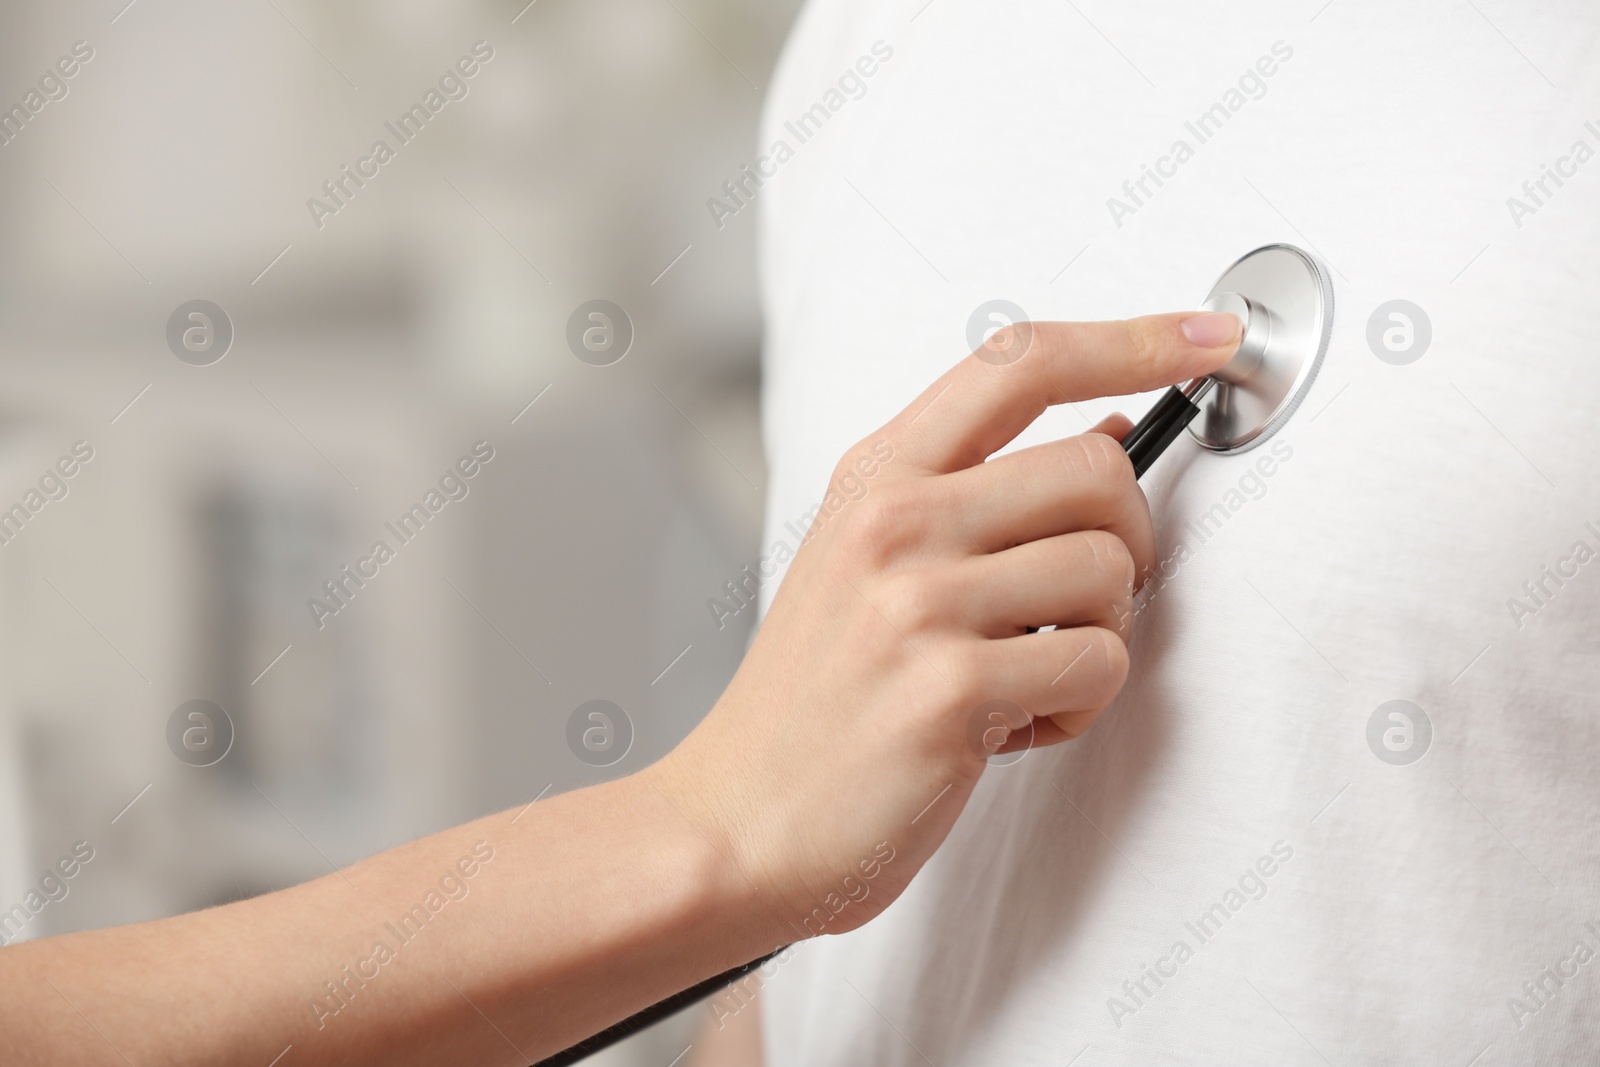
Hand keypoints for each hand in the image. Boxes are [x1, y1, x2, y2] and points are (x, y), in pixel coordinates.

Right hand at [649, 311, 1240, 943]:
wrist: (738, 824)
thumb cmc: (813, 702)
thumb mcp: (865, 562)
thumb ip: (974, 491)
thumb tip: (1113, 432)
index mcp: (875, 476)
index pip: (1019, 363)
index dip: (1131, 339)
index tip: (1209, 337)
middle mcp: (895, 522)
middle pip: (1097, 467)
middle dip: (1129, 539)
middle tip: (1084, 599)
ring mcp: (919, 602)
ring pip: (1109, 570)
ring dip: (1099, 635)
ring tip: (1028, 677)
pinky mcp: (953, 689)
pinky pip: (1100, 663)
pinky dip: (1080, 707)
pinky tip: (1014, 728)